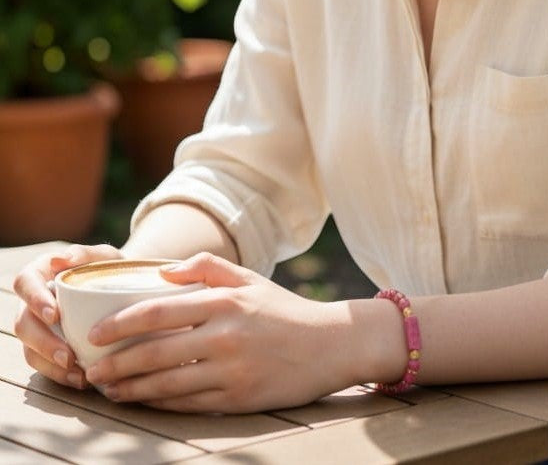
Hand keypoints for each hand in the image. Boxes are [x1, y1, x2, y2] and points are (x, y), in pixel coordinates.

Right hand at [13, 243, 123, 388]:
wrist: (126, 289)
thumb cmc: (110, 269)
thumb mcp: (104, 256)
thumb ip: (85, 254)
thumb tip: (60, 259)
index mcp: (40, 273)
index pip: (25, 283)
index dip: (35, 300)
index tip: (54, 315)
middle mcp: (32, 302)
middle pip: (23, 324)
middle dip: (43, 343)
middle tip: (68, 356)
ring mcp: (38, 327)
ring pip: (30, 350)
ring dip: (51, 366)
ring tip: (79, 375)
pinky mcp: (48, 347)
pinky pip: (46, 366)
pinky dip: (62, 375)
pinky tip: (82, 380)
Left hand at [83, 252, 354, 412]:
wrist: (331, 345)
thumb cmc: (285, 310)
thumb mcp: (251, 279)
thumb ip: (207, 267)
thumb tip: (164, 271)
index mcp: (225, 301)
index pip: (157, 311)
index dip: (120, 324)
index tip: (96, 333)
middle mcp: (225, 335)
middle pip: (154, 352)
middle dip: (115, 364)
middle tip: (91, 370)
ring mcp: (232, 369)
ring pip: (167, 384)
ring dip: (131, 388)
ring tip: (110, 389)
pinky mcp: (240, 398)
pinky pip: (190, 404)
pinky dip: (161, 404)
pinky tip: (146, 400)